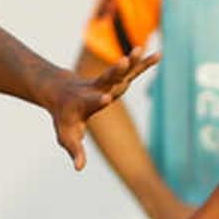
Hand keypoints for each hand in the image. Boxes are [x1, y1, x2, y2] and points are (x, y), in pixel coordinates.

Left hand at [48, 50, 157, 169]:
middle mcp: (94, 89)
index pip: (91, 101)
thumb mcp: (66, 136)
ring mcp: (104, 82)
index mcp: (82, 103)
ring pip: (118, 71)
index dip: (97, 100)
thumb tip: (79, 168)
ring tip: (140, 49)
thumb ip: (74, 150)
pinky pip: (130, 70)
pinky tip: (158, 55)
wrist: (59, 92)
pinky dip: (143, 64)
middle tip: (123, 61)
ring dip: (130, 62)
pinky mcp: (114, 78)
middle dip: (115, 72)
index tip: (105, 97)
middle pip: (105, 80)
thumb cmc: (64, 118)